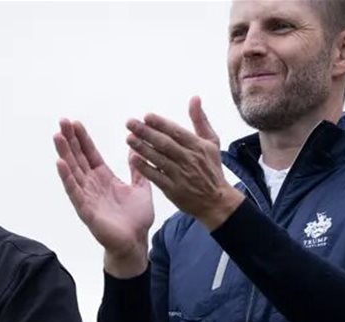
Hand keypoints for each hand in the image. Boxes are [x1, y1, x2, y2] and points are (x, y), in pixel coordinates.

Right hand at [54, 117, 154, 277]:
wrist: (135, 242)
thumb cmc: (137, 220)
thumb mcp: (141, 189)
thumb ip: (137, 171)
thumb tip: (136, 152)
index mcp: (104, 178)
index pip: (90, 154)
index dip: (82, 138)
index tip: (74, 122)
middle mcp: (92, 185)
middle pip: (78, 158)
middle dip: (69, 140)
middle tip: (62, 121)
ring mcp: (87, 197)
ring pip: (73, 171)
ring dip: (64, 153)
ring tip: (57, 136)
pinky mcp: (86, 210)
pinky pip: (74, 191)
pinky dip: (67, 178)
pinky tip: (60, 163)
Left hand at [125, 96, 244, 229]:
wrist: (216, 200)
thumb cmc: (211, 168)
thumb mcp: (211, 142)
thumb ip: (200, 120)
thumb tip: (194, 98)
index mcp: (198, 146)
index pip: (176, 132)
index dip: (161, 124)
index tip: (146, 116)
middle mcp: (189, 159)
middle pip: (165, 144)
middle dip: (146, 132)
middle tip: (130, 123)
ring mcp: (181, 175)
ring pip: (159, 159)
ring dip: (142, 148)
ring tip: (128, 138)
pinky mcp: (173, 190)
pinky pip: (157, 177)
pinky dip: (145, 168)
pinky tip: (133, 159)